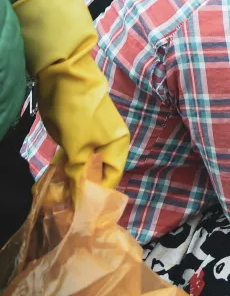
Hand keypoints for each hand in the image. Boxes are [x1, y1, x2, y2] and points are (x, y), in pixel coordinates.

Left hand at [13, 0, 129, 196]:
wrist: (63, 77)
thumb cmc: (79, 111)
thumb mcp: (79, 147)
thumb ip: (80, 175)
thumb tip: (80, 203)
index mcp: (117, 145)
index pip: (110, 179)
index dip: (97, 199)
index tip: (82, 218)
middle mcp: (106, 145)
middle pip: (95, 176)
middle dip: (78, 195)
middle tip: (60, 213)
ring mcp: (88, 141)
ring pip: (79, 170)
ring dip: (65, 185)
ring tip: (49, 203)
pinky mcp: (73, 138)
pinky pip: (68, 162)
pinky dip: (59, 173)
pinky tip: (47, 188)